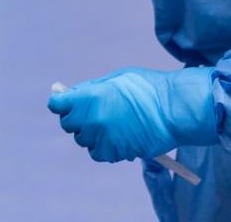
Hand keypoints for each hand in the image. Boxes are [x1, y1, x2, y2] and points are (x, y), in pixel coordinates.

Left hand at [47, 67, 217, 162]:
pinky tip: (117, 136)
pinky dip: (103, 147)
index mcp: (89, 97)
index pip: (57, 104)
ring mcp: (102, 138)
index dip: (60, 102)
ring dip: (91, 133)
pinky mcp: (113, 153)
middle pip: (68, 124)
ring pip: (83, 140)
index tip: (65, 102)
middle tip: (94, 112)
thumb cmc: (147, 88)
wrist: (173, 109)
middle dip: (77, 118)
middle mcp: (91, 120)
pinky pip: (97, 153)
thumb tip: (72, 94)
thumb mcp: (115, 78)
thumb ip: (91, 88)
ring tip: (111, 124)